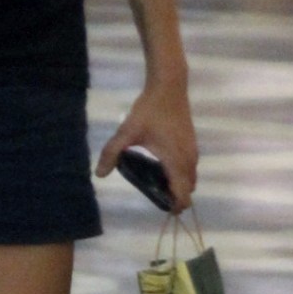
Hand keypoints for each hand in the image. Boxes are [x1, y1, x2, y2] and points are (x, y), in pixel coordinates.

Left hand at [96, 82, 197, 212]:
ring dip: (178, 185)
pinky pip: (190, 167)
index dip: (174, 206)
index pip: (183, 195)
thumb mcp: (127, 131)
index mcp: (176, 162)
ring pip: (191, 178)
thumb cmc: (150, 110)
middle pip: (189, 189)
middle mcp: (189, 160)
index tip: (159, 207)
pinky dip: (180, 174)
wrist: (169, 86)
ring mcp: (193, 151)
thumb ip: (112, 152)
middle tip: (152, 193)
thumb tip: (99, 174)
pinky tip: (160, 165)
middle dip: (174, 197)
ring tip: (155, 181)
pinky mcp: (192, 143)